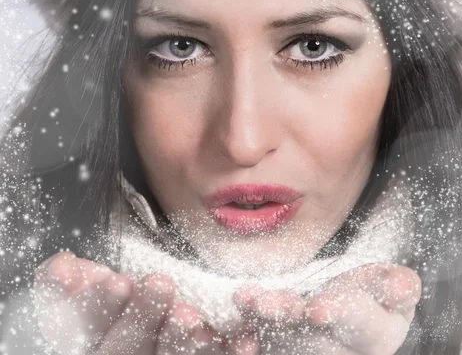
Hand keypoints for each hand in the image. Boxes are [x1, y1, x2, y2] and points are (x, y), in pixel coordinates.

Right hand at [33, 251, 227, 353]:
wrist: (146, 319)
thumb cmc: (108, 300)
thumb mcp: (80, 286)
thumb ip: (64, 279)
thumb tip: (64, 268)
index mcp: (89, 342)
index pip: (87, 330)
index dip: (99, 308)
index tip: (118, 281)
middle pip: (126, 350)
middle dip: (143, 318)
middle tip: (161, 284)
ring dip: (180, 342)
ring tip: (191, 316)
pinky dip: (227, 354)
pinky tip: (244, 342)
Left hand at [230, 262, 421, 354]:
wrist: (346, 314)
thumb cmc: (371, 297)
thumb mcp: (392, 289)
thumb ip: (396, 286)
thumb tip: (403, 284)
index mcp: (372, 336)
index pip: (360, 327)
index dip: (341, 316)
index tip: (317, 308)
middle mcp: (334, 351)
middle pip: (310, 341)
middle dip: (285, 320)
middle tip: (262, 303)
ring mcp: (298, 352)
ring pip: (276, 345)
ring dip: (253, 326)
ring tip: (238, 301)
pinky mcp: (271, 349)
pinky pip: (246, 347)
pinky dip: (223, 339)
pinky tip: (203, 323)